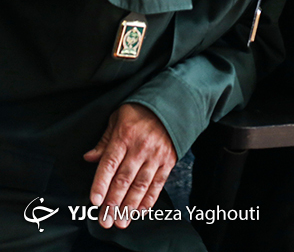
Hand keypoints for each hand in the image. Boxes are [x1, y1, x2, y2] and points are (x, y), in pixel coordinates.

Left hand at [84, 103, 176, 228]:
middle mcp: (141, 148)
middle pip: (124, 179)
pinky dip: (149, 198)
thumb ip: (104, 141)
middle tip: (105, 220)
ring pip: (141, 184)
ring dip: (130, 205)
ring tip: (121, 221)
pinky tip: (140, 210)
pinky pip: (158, 183)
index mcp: (124, 136)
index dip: (101, 184)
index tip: (95, 201)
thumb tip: (89, 158)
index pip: (110, 164)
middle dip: (113, 202)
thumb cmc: (140, 111)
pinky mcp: (169, 161)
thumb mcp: (117, 119)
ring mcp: (156, 155)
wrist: (173, 105)